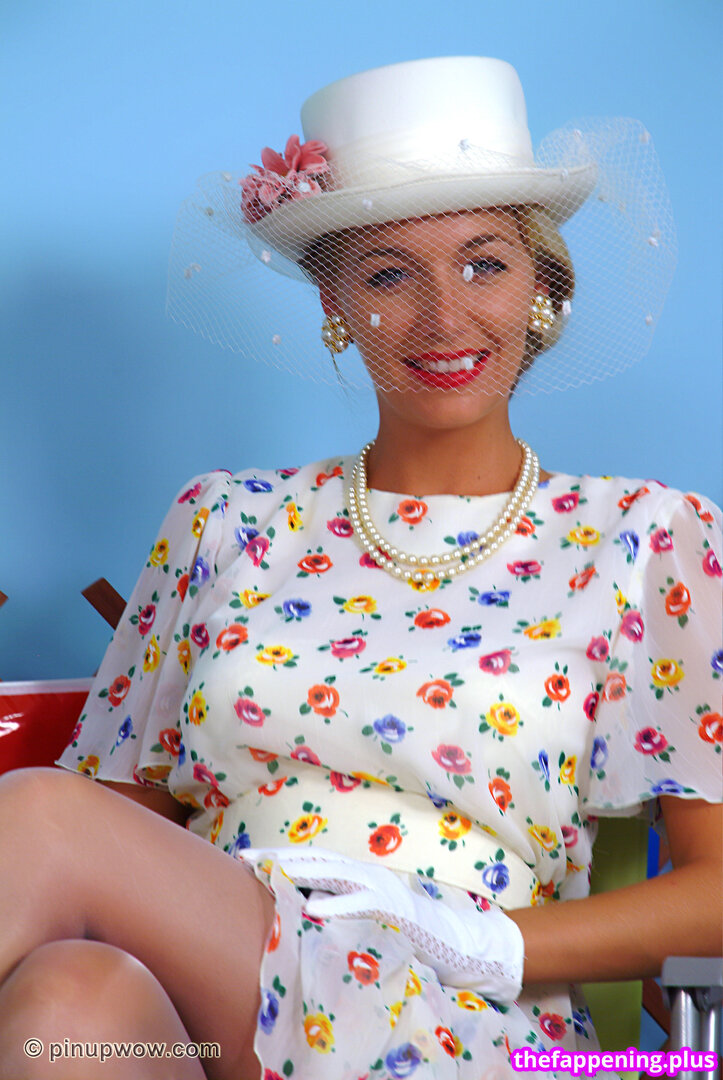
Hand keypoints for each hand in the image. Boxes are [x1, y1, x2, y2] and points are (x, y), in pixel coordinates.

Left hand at [240, 847, 523, 1003]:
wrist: (455, 941)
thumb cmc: (406, 931)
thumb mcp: (367, 912)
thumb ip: (339, 902)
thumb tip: (300, 903)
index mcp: (357, 873)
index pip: (311, 859)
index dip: (279, 855)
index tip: (245, 857)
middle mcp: (366, 873)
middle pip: (314, 860)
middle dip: (278, 857)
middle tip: (244, 858)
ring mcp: (380, 889)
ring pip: (332, 874)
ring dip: (299, 871)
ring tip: (269, 870)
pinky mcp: (394, 910)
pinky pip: (360, 905)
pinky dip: (335, 904)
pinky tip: (310, 908)